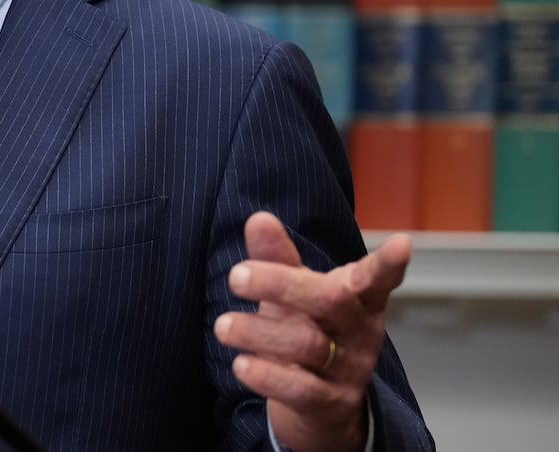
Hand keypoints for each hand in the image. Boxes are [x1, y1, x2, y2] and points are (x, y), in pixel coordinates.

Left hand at [214, 211, 410, 451]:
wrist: (318, 405)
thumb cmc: (308, 331)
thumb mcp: (294, 292)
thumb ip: (277, 257)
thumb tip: (259, 218)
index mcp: (360, 299)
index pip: (376, 278)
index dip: (388, 263)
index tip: (401, 243)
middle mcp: (361, 332)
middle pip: (331, 300)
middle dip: (280, 284)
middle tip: (235, 276)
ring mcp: (350, 370)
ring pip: (307, 344)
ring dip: (258, 332)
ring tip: (222, 326)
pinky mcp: (331, 404)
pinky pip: (301, 389)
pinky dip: (266, 375)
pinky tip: (241, 365)